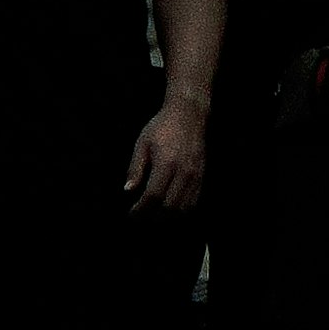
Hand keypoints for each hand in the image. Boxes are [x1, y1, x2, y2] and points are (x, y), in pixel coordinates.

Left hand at [123, 97, 209, 217]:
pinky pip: (193, 201)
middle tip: (142, 214)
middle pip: (169, 207)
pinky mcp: (201, 175)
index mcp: (166, 163)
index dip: (141, 208)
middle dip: (153, 215)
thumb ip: (136, 168)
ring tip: (154, 213)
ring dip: (167, 215)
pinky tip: (169, 206)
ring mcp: (194, 175)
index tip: (132, 212)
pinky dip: (180, 209)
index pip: (153, 196)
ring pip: (182, 207)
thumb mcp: (143, 143)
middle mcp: (183, 172)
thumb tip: (128, 190)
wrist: (188, 114)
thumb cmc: (162, 126)